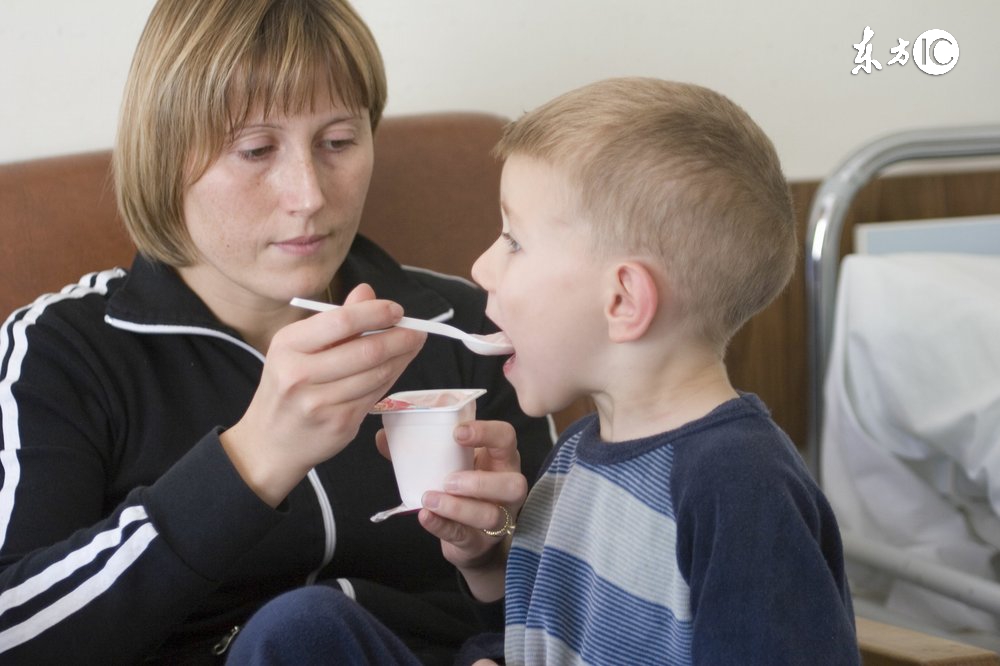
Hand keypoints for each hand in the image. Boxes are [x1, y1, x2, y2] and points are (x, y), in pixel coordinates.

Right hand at [223, 283, 424, 506]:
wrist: (270, 442)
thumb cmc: (288, 387)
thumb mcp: (298, 348)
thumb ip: (335, 321)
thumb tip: (367, 292)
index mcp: (288, 345)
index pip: (341, 321)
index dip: (376, 313)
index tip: (397, 310)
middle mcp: (300, 374)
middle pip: (365, 350)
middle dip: (400, 338)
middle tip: (418, 330)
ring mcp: (319, 403)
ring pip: (376, 374)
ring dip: (402, 358)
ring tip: (412, 346)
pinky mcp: (339, 424)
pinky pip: (375, 394)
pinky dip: (392, 377)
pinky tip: (397, 367)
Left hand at [377, 419, 526, 600]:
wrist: (468, 538)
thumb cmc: (460, 490)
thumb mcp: (448, 465)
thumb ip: (418, 451)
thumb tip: (382, 438)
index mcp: (500, 460)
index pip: (506, 438)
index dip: (487, 432)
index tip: (458, 433)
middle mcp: (507, 489)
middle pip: (514, 483)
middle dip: (480, 481)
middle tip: (448, 480)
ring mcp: (498, 518)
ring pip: (491, 515)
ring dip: (459, 507)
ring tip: (430, 499)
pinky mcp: (480, 543)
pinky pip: (465, 536)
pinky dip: (442, 526)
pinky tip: (425, 517)